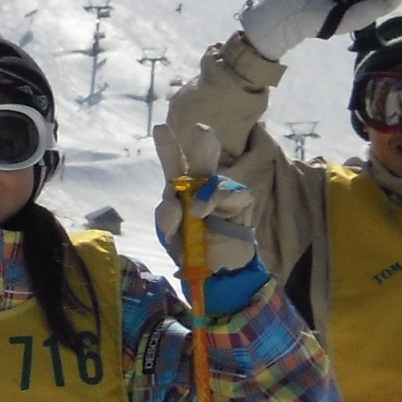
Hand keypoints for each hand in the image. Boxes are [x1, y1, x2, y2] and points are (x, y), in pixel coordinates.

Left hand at [152, 124, 259, 279]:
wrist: (217, 273)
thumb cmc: (192, 250)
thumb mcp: (171, 236)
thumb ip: (167, 218)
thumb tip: (174, 204)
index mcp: (180, 190)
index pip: (174, 165)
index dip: (169, 147)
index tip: (160, 128)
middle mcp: (201, 186)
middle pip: (201, 160)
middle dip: (203, 142)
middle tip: (200, 129)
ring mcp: (222, 193)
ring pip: (216, 180)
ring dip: (206, 193)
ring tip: (195, 213)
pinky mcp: (241, 203)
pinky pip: (235, 193)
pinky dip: (219, 201)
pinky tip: (206, 213)